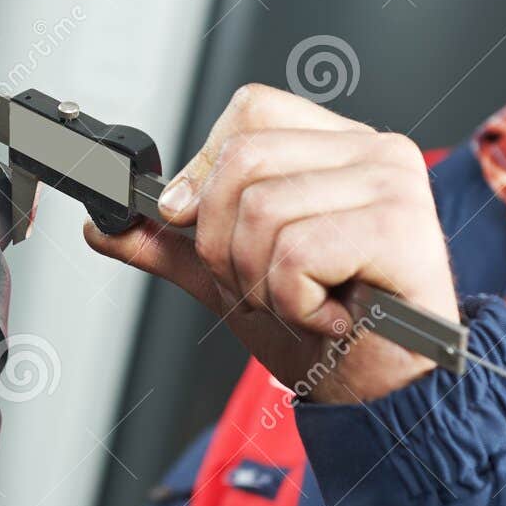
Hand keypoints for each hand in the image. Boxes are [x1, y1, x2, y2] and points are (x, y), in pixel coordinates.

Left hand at [85, 84, 457, 403]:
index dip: (205, 169)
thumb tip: (105, 223)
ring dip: (261, 283)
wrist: (387, 393)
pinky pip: (295, 252)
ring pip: (261, 210)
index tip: (196, 223)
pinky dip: (293, 301)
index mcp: (340, 147)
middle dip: (224, 244)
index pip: (250, 112)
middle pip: (242, 160)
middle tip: (266, 287)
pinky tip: (329, 316)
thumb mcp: (235, 278)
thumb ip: (174, 245)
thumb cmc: (332, 332)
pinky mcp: (400, 227)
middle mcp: (374, 151)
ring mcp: (392, 184)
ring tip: (304, 304)